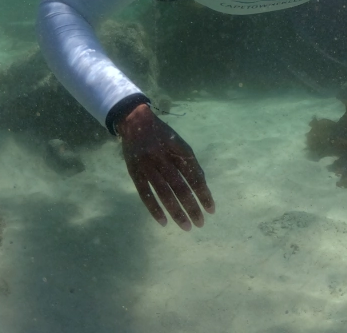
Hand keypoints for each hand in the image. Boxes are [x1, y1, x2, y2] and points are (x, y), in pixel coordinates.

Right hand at [116, 103, 215, 229]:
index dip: (203, 193)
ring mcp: (148, 165)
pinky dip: (154, 209)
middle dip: (192, 206)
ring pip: (164, 193)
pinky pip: (145, 194)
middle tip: (200, 223)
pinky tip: (163, 222)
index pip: (194, 175)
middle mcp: (164, 157)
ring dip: (176, 211)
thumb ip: (189, 162)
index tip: (211, 210)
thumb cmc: (162, 135)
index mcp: (179, 149)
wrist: (134, 120)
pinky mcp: (134, 172)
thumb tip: (202, 184)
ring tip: (186, 226)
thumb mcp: (178, 142)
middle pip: (180, 186)